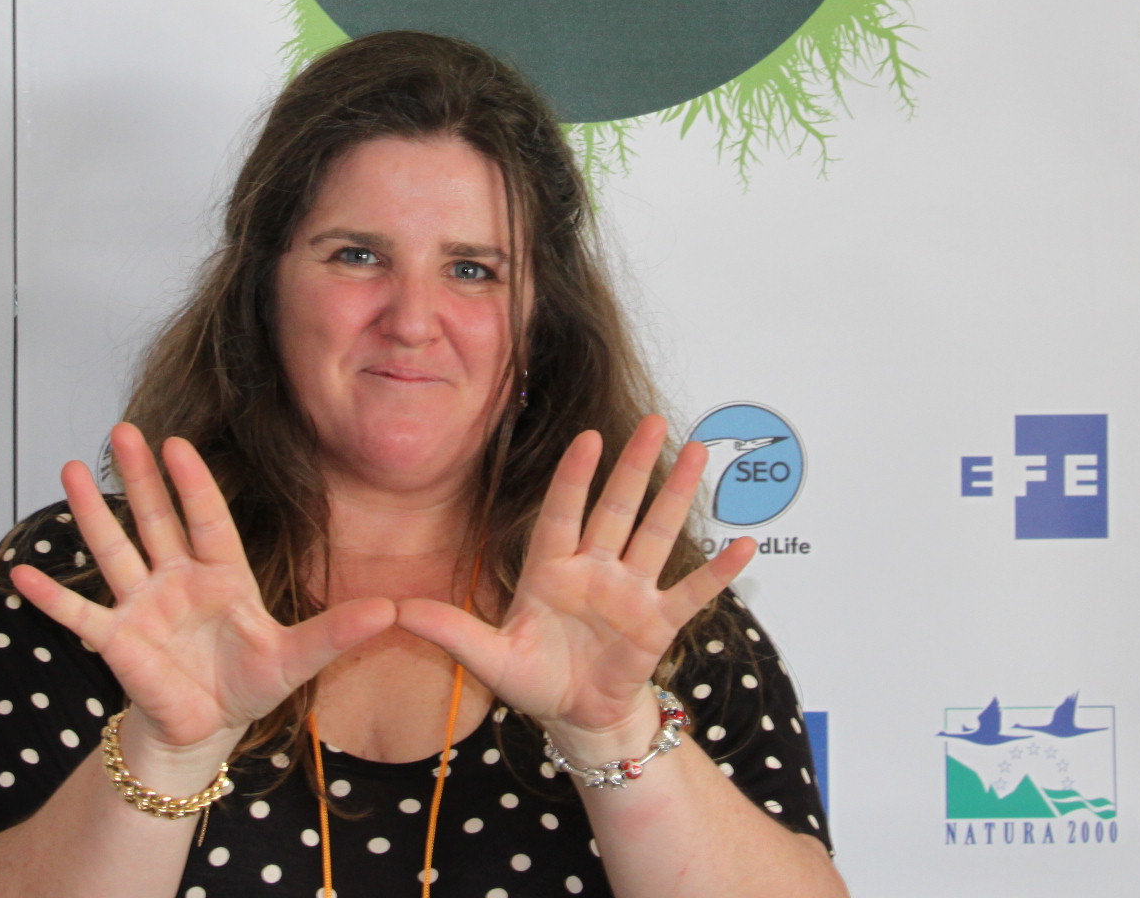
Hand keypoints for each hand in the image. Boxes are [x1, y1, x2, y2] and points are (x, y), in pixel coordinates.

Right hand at [9, 425, 394, 776]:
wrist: (206, 728)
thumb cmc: (248, 683)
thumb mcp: (299, 658)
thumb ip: (339, 632)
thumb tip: (392, 610)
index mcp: (222, 573)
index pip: (207, 518)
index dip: (193, 483)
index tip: (179, 443)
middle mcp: (177, 578)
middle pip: (156, 517)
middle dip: (140, 475)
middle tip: (123, 428)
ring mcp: (142, 605)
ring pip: (115, 549)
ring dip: (91, 513)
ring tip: (69, 469)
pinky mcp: (116, 640)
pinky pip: (78, 614)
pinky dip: (50, 595)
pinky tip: (20, 572)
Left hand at [394, 415, 755, 760]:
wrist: (576, 718)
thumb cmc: (534, 679)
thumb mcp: (489, 658)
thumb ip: (450, 632)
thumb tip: (397, 609)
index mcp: (551, 570)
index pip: (563, 513)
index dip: (574, 477)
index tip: (587, 438)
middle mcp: (595, 570)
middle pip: (618, 509)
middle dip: (635, 466)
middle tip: (653, 422)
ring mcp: (631, 593)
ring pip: (657, 534)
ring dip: (678, 495)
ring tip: (699, 453)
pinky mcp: (658, 622)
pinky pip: (691, 592)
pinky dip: (717, 572)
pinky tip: (742, 544)